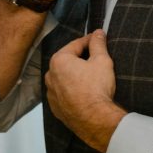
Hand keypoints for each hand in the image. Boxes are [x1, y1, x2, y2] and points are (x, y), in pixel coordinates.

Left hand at [45, 30, 125, 152]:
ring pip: (64, 78)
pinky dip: (72, 90)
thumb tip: (98, 33)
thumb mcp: (102, 61)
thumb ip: (98, 44)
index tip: (98, 39)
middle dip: (80, 59)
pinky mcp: (56, 107)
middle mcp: (50, 75)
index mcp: (59, 60)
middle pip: (68, 61)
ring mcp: (51, 93)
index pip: (76, 45)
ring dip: (74, 75)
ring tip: (91, 78)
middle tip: (96, 59)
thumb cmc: (96, 88)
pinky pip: (63, 94)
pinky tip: (84, 93)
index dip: (89, 41)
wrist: (93, 119)